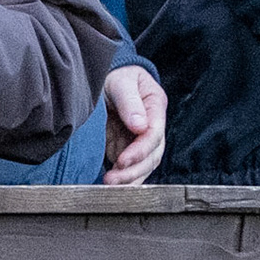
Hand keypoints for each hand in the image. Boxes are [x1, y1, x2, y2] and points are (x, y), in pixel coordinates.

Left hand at [101, 65, 166, 184]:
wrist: (104, 76)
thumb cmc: (114, 74)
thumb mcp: (121, 82)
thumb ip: (130, 102)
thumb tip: (140, 126)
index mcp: (155, 106)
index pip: (154, 134)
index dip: (140, 150)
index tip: (122, 160)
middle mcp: (152, 124)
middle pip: (152, 155)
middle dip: (134, 170)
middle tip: (113, 179)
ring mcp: (140, 137)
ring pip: (144, 164)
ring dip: (129, 178)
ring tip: (110, 184)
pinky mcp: (127, 145)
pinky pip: (131, 166)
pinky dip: (124, 177)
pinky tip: (113, 184)